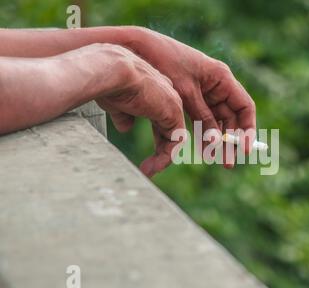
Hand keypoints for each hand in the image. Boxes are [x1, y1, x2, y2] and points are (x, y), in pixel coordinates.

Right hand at [94, 44, 185, 176]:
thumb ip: (123, 115)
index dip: (157, 138)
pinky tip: (154, 166)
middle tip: (147, 168)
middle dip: (161, 152)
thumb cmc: (108, 82)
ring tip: (147, 171)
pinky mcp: (174, 113)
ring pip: (174, 138)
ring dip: (162, 158)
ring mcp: (173, 104)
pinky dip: (167, 156)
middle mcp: (167, 96)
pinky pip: (176, 141)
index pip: (161, 118)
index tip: (147, 153)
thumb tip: (125, 128)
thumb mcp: (116, 103)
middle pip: (169, 130)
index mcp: (155, 90)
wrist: (112, 70)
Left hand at [129, 27, 256, 167]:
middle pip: (229, 118)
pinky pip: (195, 119)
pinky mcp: (184, 99)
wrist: (134, 47)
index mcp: (222, 78)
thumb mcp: (186, 92)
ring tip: (213, 160)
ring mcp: (200, 93)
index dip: (248, 129)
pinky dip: (195, 133)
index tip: (245, 149)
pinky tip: (196, 149)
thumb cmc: (164, 61)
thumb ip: (203, 117)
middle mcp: (214, 86)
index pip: (244, 107)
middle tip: (227, 163)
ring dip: (213, 140)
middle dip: (229, 140)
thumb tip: (216, 143)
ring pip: (212, 122)